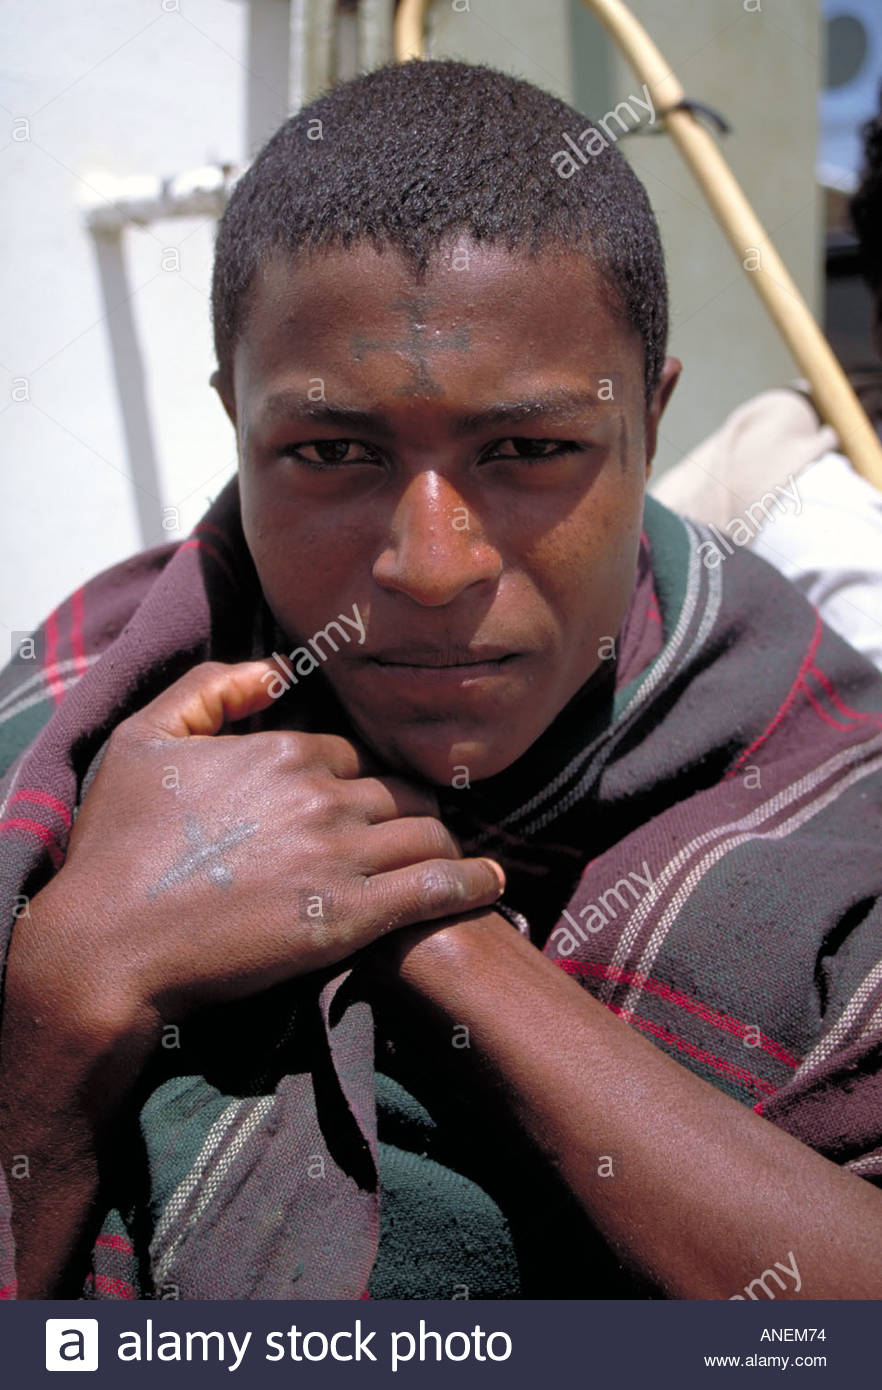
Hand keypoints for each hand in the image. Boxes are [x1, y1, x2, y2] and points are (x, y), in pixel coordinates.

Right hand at [15, 658, 504, 1056]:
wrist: (107, 944)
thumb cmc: (117, 846)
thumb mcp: (141, 739)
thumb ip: (210, 689)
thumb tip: (277, 668)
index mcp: (282, 749)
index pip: (350, 755)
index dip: (353, 780)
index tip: (354, 806)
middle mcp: (321, 793)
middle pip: (398, 791)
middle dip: (407, 807)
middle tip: (411, 833)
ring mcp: (341, 854)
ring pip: (428, 832)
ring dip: (443, 842)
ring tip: (450, 858)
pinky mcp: (352, 916)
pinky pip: (437, 886)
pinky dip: (473, 882)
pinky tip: (490, 884)